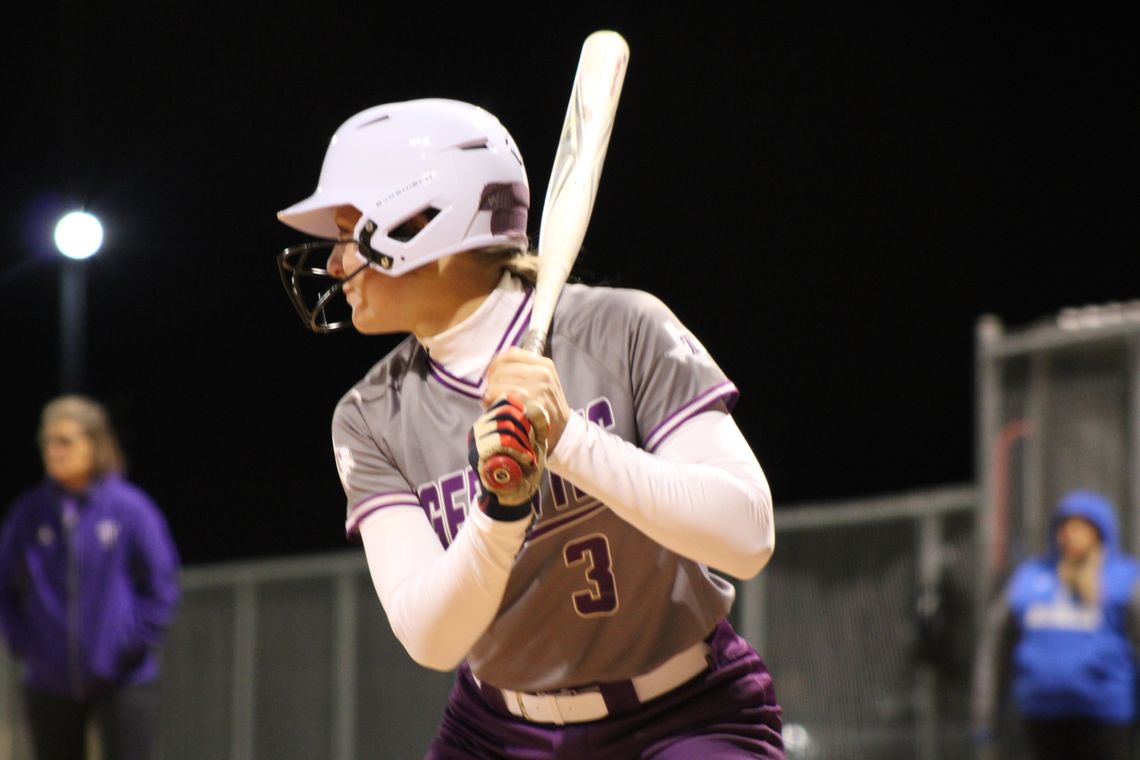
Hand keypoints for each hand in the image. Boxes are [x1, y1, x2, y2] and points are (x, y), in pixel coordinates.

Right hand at [468, 395, 546, 511]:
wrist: (516, 495)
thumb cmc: (525, 466)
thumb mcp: (536, 440)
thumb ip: (537, 421)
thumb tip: (533, 405)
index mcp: (490, 420)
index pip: (505, 400)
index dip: (523, 408)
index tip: (533, 427)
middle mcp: (479, 427)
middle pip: (506, 410)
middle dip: (526, 427)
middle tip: (531, 445)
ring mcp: (475, 441)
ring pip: (504, 426)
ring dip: (523, 442)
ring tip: (528, 455)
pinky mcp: (477, 455)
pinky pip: (500, 442)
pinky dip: (518, 450)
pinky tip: (525, 459)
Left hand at [483, 348, 570, 450]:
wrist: (563, 431)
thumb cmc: (546, 408)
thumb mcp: (542, 383)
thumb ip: (522, 373)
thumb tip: (491, 371)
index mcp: (544, 364)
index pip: (511, 354)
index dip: (495, 363)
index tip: (490, 375)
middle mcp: (543, 373)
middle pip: (503, 369)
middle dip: (491, 382)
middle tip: (490, 394)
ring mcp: (539, 388)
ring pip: (500, 383)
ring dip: (491, 393)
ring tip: (493, 402)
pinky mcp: (533, 404)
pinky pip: (504, 398)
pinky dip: (495, 403)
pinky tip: (497, 408)